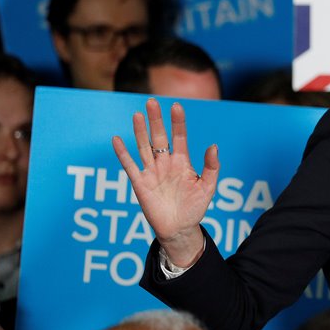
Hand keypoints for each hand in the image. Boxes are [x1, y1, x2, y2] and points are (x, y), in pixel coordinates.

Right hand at [112, 99, 218, 266]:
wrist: (180, 228)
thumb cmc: (195, 207)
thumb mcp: (208, 186)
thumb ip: (212, 166)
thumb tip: (213, 145)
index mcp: (182, 161)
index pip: (179, 136)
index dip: (178, 122)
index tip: (177, 105)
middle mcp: (165, 163)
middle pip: (159, 137)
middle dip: (156, 119)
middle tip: (151, 101)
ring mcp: (152, 172)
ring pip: (144, 147)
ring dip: (139, 131)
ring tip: (137, 114)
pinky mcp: (140, 183)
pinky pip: (130, 165)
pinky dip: (122, 153)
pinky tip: (116, 139)